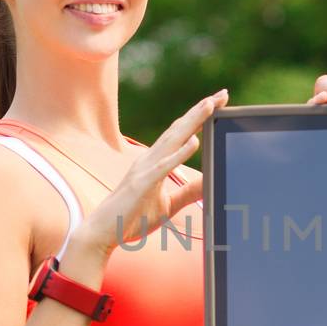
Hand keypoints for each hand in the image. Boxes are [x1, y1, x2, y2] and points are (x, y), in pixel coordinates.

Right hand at [81, 90, 228, 254]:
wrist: (103, 232)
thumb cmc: (131, 218)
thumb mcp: (169, 205)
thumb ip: (188, 192)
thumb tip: (210, 182)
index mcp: (156, 162)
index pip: (182, 134)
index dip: (200, 117)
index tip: (219, 103)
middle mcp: (150, 159)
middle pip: (180, 129)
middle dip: (201, 110)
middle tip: (223, 94)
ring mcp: (145, 169)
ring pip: (173, 139)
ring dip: (192, 121)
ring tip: (210, 105)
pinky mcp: (143, 183)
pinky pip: (164, 166)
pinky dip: (180, 153)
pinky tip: (195, 141)